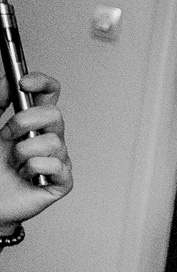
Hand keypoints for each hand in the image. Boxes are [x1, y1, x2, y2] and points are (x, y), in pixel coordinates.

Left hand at [0, 72, 71, 227]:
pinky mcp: (62, 181)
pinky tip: (27, 177)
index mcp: (32, 122)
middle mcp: (48, 138)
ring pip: (53, 141)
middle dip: (26, 122)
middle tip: (9, 135)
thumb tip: (8, 79)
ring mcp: (57, 159)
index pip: (49, 94)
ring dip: (25, 152)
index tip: (23, 83)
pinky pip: (56, 166)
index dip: (42, 83)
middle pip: (55, 114)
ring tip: (16, 164)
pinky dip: (35, 170)